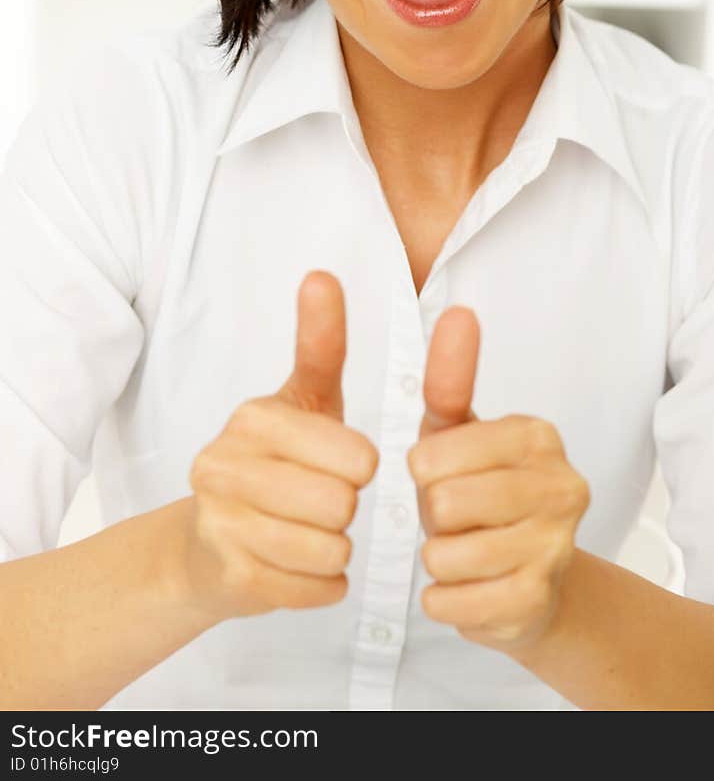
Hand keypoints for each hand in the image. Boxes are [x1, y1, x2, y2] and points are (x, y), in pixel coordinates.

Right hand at [184, 270, 378, 620]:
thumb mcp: (304, 399)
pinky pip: (319, 588)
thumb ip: (321, 342)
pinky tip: (298, 566)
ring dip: (335, 548)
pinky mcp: (229, 578)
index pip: (356, 454)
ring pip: (332, 549)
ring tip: (308, 532)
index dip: (360, 466)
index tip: (344, 464)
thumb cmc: (274, 465)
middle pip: (344, 503)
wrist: (205, 548)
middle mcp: (224, 465)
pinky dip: (323, 584)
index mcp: (253, 418)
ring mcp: (221, 524)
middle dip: (346, 509)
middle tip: (319, 502)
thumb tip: (322, 273)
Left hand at [407, 307, 590, 653]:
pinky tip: (468, 587)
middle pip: (445, 504)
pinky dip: (444, 599)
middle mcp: (561, 487)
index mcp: (538, 436)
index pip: (436, 452)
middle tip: (458, 518)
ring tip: (463, 550)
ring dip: (438, 559)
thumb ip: (450, 377)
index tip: (443, 474)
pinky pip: (450, 602)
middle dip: (434, 517)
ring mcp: (556, 548)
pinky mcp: (536, 602)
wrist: (532, 582)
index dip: (424, 471)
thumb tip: (459, 313)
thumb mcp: (458, 434)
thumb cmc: (482, 495)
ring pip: (445, 556)